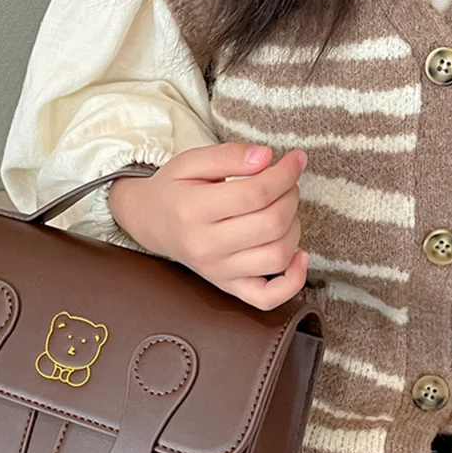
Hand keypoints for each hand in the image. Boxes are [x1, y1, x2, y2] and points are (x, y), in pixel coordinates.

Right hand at [108, 143, 307, 310]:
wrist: (152, 223)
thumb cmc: (175, 190)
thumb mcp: (191, 161)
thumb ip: (228, 155)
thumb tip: (266, 157)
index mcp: (194, 210)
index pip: (256, 193)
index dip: (285, 174)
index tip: (295, 160)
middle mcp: (205, 246)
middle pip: (272, 223)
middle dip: (291, 196)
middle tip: (286, 183)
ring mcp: (218, 271)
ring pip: (278, 256)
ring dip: (294, 227)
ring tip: (284, 210)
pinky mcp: (228, 286)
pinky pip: (267, 298)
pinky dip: (292, 282)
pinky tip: (299, 256)